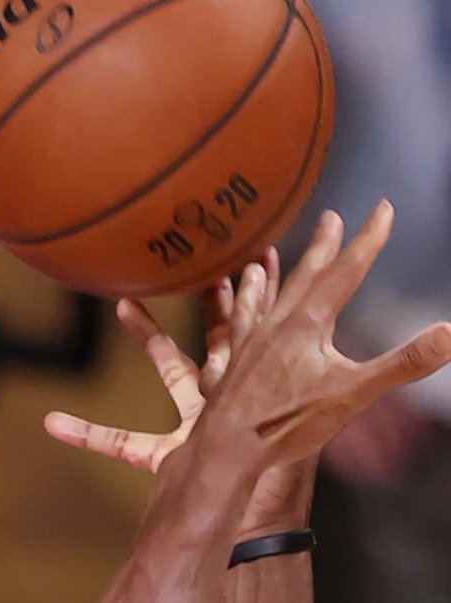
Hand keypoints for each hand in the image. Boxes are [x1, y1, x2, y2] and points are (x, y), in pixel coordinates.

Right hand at [45, 249, 314, 537]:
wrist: (252, 536)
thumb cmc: (271, 491)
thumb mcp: (273, 432)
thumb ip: (275, 383)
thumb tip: (282, 317)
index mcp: (256, 389)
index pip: (259, 330)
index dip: (257, 292)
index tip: (254, 253)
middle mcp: (229, 398)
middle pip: (218, 337)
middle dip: (210, 300)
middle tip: (196, 259)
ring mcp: (196, 423)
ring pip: (169, 372)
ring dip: (148, 338)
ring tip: (123, 303)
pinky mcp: (168, 454)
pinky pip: (122, 441)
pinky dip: (88, 433)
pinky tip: (53, 422)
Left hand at [201, 202, 450, 469]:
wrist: (227, 446)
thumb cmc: (287, 422)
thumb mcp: (353, 394)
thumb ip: (402, 364)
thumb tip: (450, 332)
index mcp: (308, 323)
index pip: (346, 272)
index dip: (368, 239)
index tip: (383, 209)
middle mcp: (276, 322)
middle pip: (305, 275)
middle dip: (324, 245)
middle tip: (331, 216)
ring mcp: (251, 340)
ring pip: (265, 294)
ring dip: (274, 270)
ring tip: (266, 252)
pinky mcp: (233, 360)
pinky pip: (237, 319)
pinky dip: (239, 301)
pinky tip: (228, 298)